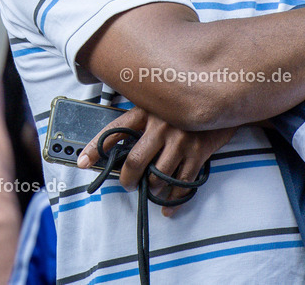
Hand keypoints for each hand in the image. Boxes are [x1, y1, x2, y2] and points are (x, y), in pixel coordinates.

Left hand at [77, 105, 235, 215]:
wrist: (223, 98)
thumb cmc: (185, 105)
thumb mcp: (160, 104)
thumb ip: (142, 119)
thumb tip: (119, 147)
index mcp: (147, 111)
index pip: (114, 131)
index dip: (95, 148)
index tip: (81, 162)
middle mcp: (161, 125)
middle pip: (135, 162)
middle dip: (129, 180)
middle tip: (129, 184)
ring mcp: (181, 139)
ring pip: (158, 176)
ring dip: (153, 189)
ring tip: (153, 187)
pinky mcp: (199, 151)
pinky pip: (181, 183)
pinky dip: (174, 200)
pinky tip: (168, 206)